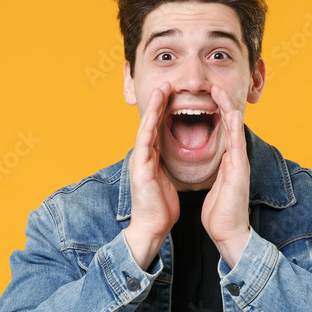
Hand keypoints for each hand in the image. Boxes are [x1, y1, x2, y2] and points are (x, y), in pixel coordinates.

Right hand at [125, 82, 178, 269]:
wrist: (152, 228)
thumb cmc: (160, 207)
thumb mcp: (165, 180)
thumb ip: (164, 165)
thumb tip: (169, 156)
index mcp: (151, 159)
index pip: (157, 129)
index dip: (163, 111)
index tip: (171, 95)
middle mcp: (143, 157)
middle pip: (150, 124)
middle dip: (157, 103)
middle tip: (165, 84)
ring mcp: (140, 163)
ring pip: (146, 130)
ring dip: (152, 109)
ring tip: (160, 91)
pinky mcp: (141, 171)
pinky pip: (145, 145)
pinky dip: (148, 128)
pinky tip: (153, 115)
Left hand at [202, 84, 250, 268]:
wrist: (228, 233)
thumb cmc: (220, 214)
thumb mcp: (216, 187)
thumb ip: (218, 173)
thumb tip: (216, 165)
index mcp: (228, 162)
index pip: (223, 131)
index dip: (216, 113)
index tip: (207, 98)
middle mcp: (236, 159)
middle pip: (231, 124)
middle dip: (223, 104)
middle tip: (214, 85)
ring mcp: (239, 163)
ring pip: (235, 128)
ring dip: (228, 107)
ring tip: (219, 90)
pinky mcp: (239, 169)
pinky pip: (236, 141)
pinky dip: (233, 124)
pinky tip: (230, 110)